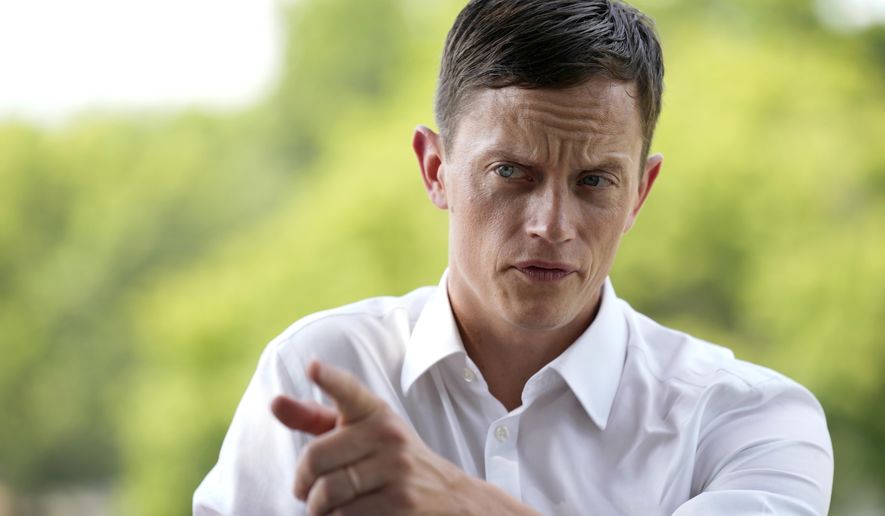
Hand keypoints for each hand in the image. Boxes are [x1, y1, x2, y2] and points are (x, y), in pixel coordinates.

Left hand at [271, 360, 537, 515]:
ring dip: (318, 509)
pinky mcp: (400, 502)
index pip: (349, 391)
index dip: (329, 378)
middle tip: (306, 491)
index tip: (312, 367)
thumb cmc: (391, 463)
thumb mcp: (362, 435)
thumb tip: (274, 402)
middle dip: (303, 482)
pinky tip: (351, 515)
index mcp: (375, 413)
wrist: (453, 499)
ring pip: (327, 493)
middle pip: (316, 458)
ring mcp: (396, 469)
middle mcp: (388, 435)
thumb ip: (317, 420)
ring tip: (327, 508)